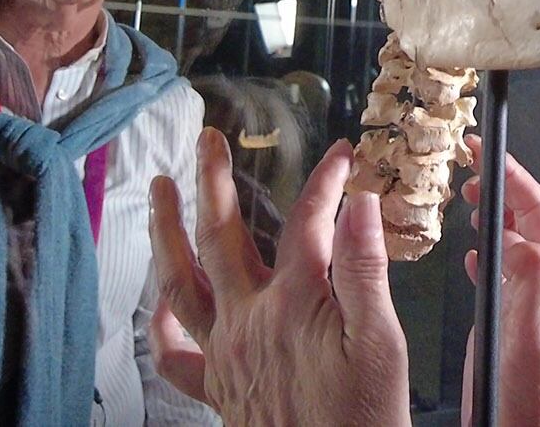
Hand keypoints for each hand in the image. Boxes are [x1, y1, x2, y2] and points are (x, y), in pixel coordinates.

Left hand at [149, 128, 411, 426]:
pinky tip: (158, 306)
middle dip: (213, 180)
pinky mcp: (218, 386)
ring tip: (158, 191)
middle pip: (222, 235)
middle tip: (207, 139)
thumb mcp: (381, 340)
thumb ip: (364, 267)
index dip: (327, 180)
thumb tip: (358, 204)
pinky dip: (161, 325)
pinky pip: (175, 354)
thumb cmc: (363, 416)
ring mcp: (227, 351)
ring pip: (181, 281)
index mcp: (296, 300)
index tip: (345, 154)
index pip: (308, 219)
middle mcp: (250, 318)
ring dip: (166, 231)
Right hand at [459, 136, 539, 426]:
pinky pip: (502, 271)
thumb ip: (532, 275)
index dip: (514, 176)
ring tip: (471, 199)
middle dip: (502, 188)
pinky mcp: (513, 319)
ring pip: (514, 241)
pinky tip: (473, 253)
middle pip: (528, 219)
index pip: (539, 209)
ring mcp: (532, 301)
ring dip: (494, 216)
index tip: (486, 152)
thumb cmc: (536, 391)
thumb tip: (519, 236)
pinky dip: (486, 252)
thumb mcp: (534, 325)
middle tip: (472, 168)